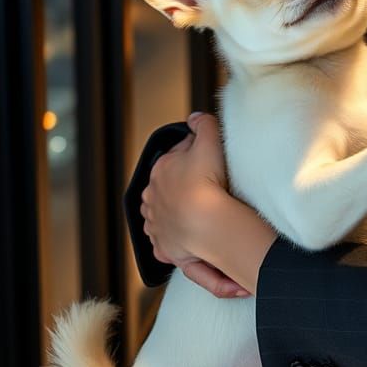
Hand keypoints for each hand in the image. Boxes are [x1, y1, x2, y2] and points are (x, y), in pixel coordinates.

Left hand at [140, 113, 250, 297]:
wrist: (205, 222)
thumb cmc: (207, 182)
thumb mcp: (209, 140)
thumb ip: (203, 124)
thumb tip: (195, 117)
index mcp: (160, 171)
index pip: (177, 159)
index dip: (196, 159)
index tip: (213, 163)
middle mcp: (153, 199)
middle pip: (170, 189)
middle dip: (185, 189)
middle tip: (211, 191)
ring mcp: (157, 225)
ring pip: (167, 218)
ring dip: (180, 218)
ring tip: (204, 220)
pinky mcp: (166, 249)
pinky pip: (171, 246)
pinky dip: (181, 246)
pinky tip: (197, 245)